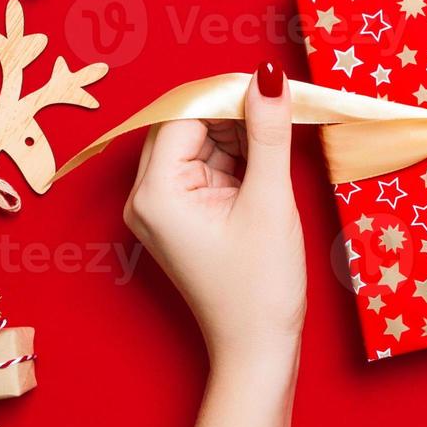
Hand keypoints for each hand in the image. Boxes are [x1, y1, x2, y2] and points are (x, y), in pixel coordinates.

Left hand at [123, 62, 305, 367]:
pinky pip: (205, 168)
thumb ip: (267, 131)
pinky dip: (236, 160)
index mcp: (155, 193)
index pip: (184, 116)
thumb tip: (268, 76)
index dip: (226, 95)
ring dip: (238, 137)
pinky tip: (265, 166)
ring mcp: (162, 208)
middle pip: (186, 127)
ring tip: (277, 146)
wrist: (258, 350)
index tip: (270, 86)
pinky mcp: (181, 217)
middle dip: (232, 115)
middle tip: (280, 112)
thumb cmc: (260, 287)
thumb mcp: (269, 200)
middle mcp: (146, 197)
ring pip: (198, 144)